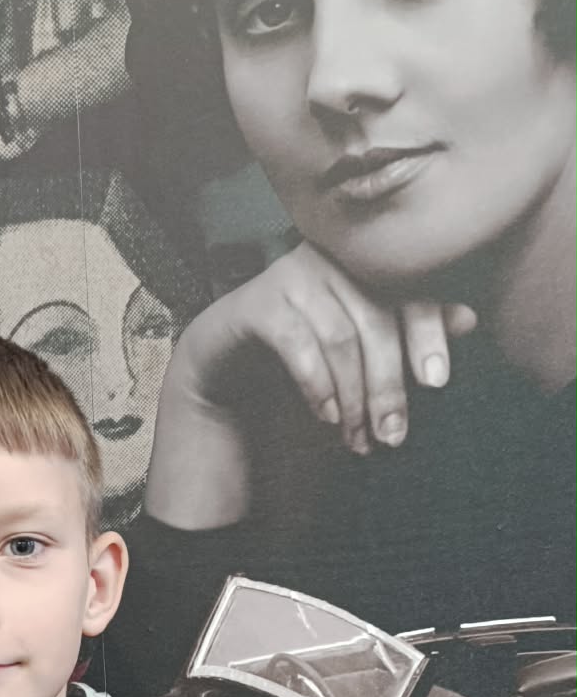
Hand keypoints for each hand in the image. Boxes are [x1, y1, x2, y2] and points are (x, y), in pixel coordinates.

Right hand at [180, 241, 475, 454]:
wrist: (228, 366)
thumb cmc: (307, 356)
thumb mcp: (363, 350)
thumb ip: (409, 332)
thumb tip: (469, 318)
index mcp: (363, 260)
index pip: (409, 289)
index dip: (427, 333)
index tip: (437, 383)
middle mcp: (329, 257)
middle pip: (376, 319)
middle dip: (388, 385)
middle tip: (393, 436)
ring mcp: (290, 275)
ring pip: (340, 337)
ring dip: (354, 397)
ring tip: (358, 439)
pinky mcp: (257, 303)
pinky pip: (298, 343)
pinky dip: (318, 385)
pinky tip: (328, 416)